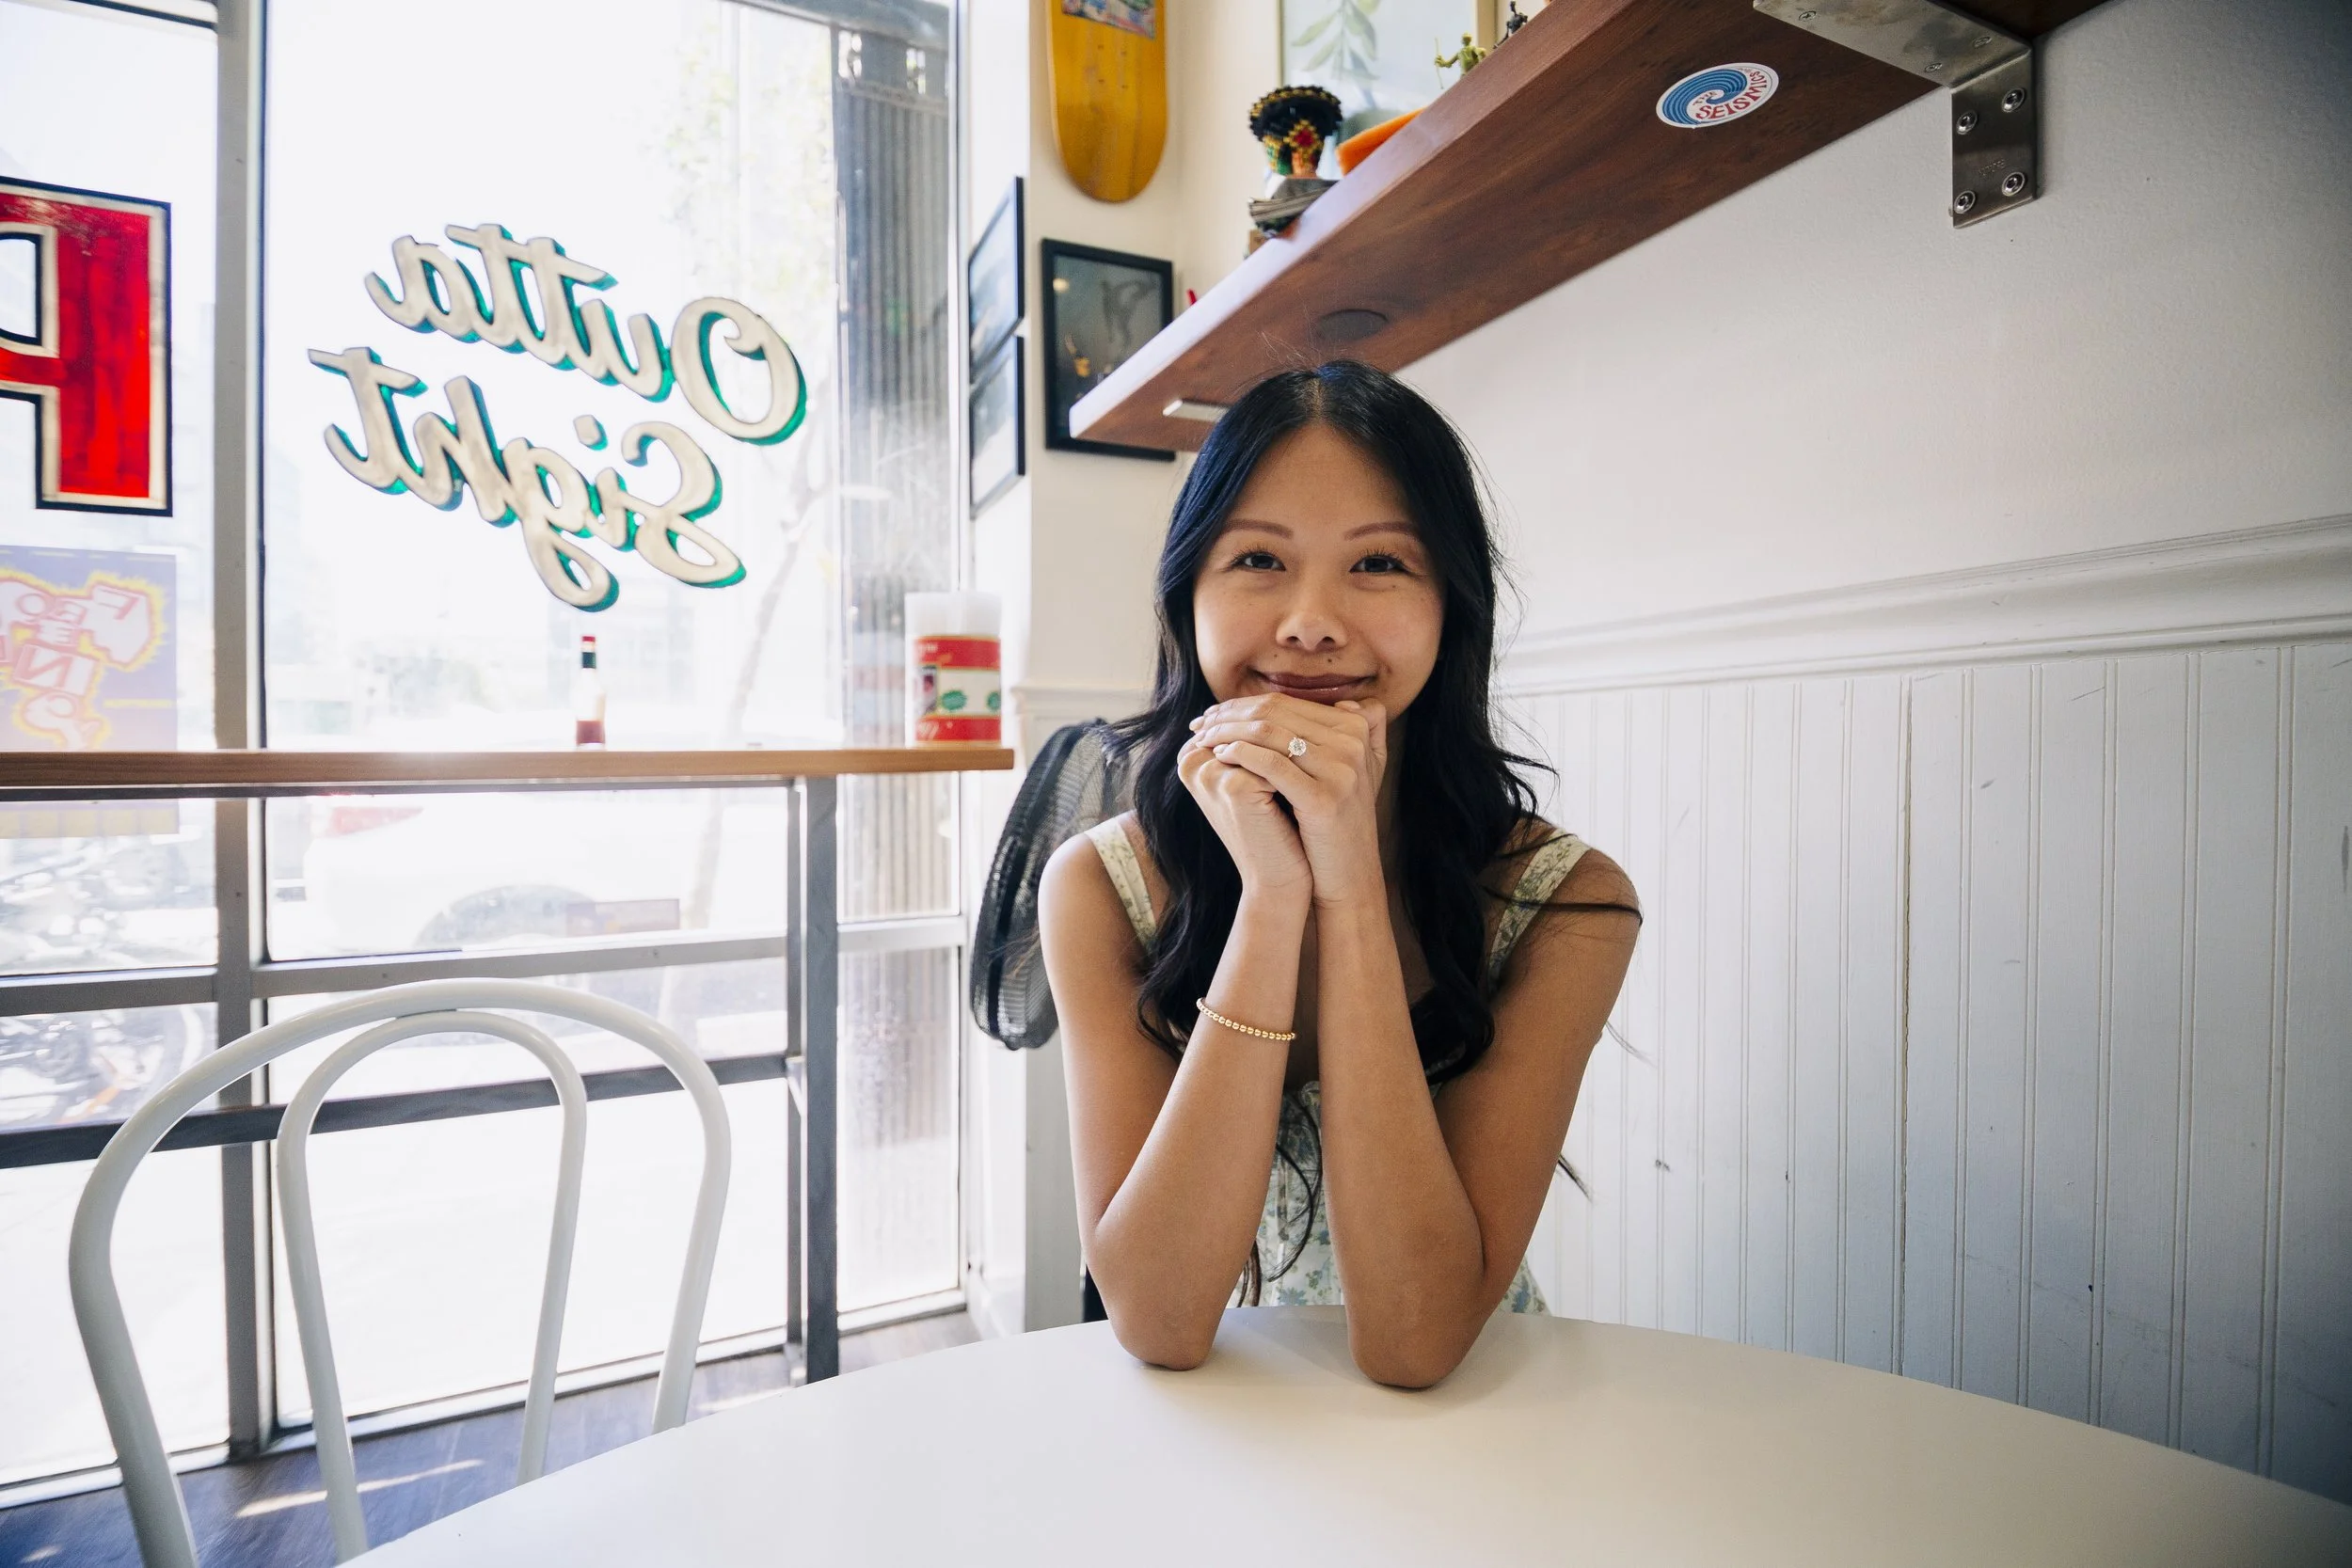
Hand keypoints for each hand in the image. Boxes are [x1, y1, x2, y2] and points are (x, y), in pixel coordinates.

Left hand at [1189, 694, 1387, 907]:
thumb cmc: (1335, 821)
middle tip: (1201, 723)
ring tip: (1203, 738)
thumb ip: (1346, 731)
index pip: (1287, 703)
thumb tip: (1338, 700)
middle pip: (1276, 712)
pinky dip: (1240, 754)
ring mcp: (1340, 770)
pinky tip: (1219, 756)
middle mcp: (1352, 743)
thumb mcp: (1348, 771)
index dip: (1244, 705)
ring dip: (1227, 731)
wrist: (1348, 874)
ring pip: (1269, 733)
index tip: (1215, 713)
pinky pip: (1272, 764)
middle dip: (1230, 714)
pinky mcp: (1324, 798)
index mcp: (1355, 730)